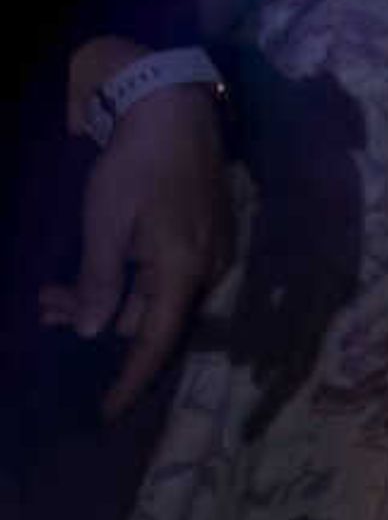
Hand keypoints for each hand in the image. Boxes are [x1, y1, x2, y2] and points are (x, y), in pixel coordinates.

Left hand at [42, 80, 234, 416]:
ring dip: (107, 298)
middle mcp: (206, 271)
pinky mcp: (207, 238)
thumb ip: (99, 281)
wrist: (176, 109)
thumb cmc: (136, 164)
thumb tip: (88, 332)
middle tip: (43, 306)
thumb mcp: (105, 222)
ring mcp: (211, 254)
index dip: (130, 379)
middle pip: (149, 319)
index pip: (154, 341)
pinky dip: (129, 280)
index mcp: (181, 271)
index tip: (106, 410)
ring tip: (55, 286)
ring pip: (154, 296)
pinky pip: (166, 276)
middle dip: (95, 322)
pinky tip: (98, 266)